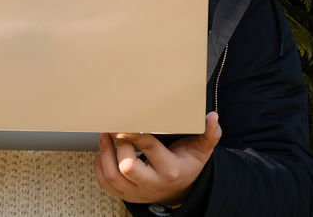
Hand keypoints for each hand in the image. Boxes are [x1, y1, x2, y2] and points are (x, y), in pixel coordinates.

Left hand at [93, 112, 220, 205]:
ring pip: (112, 176)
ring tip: (103, 134)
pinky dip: (100, 167)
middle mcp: (152, 183)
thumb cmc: (188, 163)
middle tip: (112, 127)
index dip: (134, 136)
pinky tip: (103, 151)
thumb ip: (210, 134)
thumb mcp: (202, 150)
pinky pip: (106, 184)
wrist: (181, 188)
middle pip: (127, 167)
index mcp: (170, 169)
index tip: (123, 124)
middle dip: (117, 146)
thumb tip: (212, 117)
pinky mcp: (127, 195)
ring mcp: (137, 192)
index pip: (150, 150)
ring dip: (104, 153)